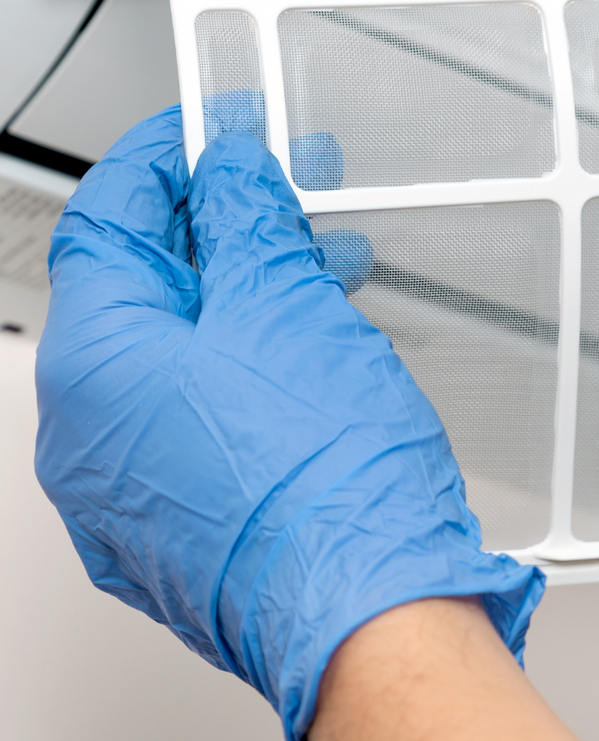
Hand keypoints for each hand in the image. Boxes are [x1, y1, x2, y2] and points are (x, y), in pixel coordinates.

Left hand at [34, 106, 543, 740]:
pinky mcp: (182, 531)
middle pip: (139, 295)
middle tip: (280, 191)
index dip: (162, 162)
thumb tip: (228, 174)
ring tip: (322, 270)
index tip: (210, 132)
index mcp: (91, 366)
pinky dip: (247, 372)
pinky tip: (310, 353)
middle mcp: (87, 438)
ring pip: (174, 363)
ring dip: (244, 301)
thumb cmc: (323, 480)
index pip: (105, 223)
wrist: (368, 608)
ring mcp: (128, 496)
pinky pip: (197, 425)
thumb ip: (247, 223)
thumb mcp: (288, 305)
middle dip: (217, 232)